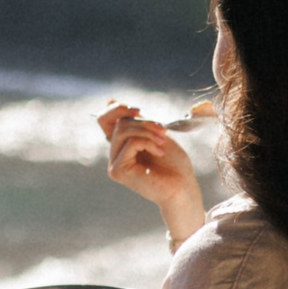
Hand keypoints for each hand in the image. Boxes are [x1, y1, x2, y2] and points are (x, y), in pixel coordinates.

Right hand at [98, 102, 207, 246]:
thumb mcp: (154, 133)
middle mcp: (114, 155)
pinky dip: (148, 142)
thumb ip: (135, 120)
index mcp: (121, 146)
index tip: (138, 110)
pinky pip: (130, 142)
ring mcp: (114, 164)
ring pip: (123, 130)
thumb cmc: (174, 164)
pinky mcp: (118, 170)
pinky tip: (159, 153)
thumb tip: (110, 100)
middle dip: (144, 122)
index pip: (104, 120)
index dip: (117, 109)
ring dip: (147, 131)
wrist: (183, 187)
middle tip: (163, 131)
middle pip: (118, 123)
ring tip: (162, 142)